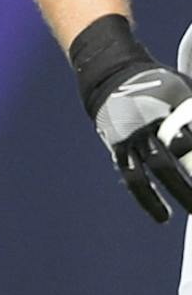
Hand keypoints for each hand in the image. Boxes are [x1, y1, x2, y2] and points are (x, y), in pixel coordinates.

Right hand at [94, 65, 191, 220]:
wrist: (111, 78)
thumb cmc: (159, 84)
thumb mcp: (184, 88)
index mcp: (173, 102)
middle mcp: (152, 119)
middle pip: (182, 151)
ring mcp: (133, 135)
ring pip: (159, 169)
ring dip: (178, 192)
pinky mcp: (119, 149)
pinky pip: (134, 178)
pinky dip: (149, 199)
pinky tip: (163, 216)